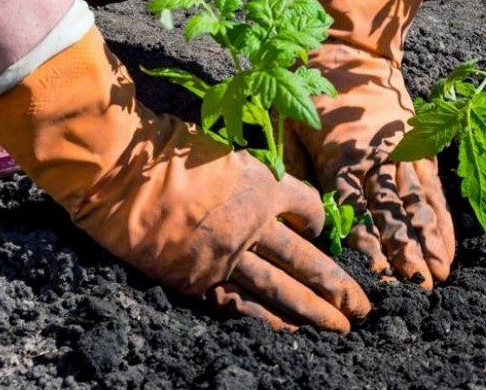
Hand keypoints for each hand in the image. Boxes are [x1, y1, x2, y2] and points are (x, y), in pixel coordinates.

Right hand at [0, 26, 369, 331]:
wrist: (121, 172)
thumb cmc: (168, 151)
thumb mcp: (225, 153)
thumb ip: (251, 178)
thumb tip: (267, 194)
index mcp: (265, 186)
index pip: (309, 209)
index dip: (320, 221)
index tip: (322, 230)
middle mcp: (256, 224)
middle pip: (309, 259)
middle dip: (338, 285)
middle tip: (364, 306)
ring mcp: (229, 255)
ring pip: (283, 289)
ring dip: (315, 312)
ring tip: (342, 328)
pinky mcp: (200, 279)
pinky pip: (242, 305)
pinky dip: (267, 321)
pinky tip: (290, 334)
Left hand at [285, 41, 454, 288]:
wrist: (349, 48)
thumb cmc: (309, 88)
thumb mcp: (285, 124)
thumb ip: (292, 170)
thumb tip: (296, 216)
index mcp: (339, 155)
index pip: (352, 209)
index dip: (365, 244)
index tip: (376, 275)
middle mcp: (374, 158)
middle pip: (390, 212)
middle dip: (403, 253)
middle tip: (415, 289)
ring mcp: (400, 151)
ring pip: (416, 203)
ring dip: (428, 241)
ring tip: (439, 275)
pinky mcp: (418, 145)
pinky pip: (431, 186)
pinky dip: (440, 218)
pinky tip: (447, 243)